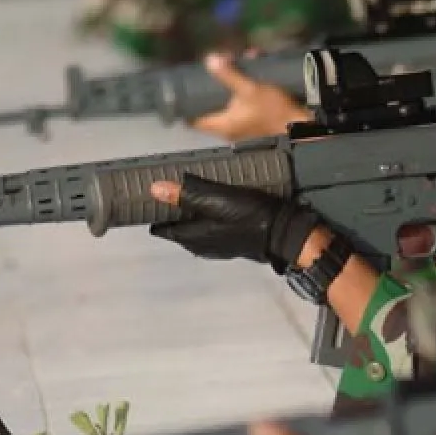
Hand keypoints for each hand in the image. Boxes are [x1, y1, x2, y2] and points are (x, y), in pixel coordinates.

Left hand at [149, 174, 319, 270]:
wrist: (284, 232)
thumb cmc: (250, 218)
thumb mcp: (216, 199)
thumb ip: (186, 194)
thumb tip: (155, 189)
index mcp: (191, 237)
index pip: (161, 228)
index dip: (155, 212)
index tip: (151, 197)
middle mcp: (201, 245)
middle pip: (178, 227)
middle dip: (174, 210)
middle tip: (173, 188)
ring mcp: (217, 246)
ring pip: (195, 228)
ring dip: (193, 212)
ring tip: (195, 192)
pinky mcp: (232, 242)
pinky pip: (212, 228)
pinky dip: (209, 216)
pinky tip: (218, 204)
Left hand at [191, 52, 311, 140]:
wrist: (300, 125)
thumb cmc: (272, 111)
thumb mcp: (250, 89)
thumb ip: (229, 75)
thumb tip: (209, 59)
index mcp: (221, 125)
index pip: (192, 121)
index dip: (185, 107)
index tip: (183, 90)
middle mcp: (228, 128)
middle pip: (210, 107)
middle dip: (213, 86)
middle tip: (214, 68)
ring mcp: (241, 126)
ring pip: (228, 103)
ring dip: (230, 84)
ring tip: (236, 63)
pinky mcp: (253, 122)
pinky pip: (241, 103)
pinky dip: (243, 89)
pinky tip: (251, 70)